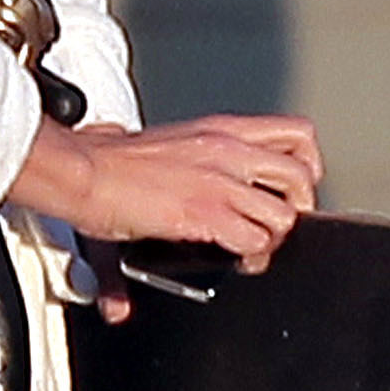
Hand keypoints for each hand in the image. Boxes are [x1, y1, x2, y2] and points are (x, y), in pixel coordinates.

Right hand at [14, 112, 320, 300]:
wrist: (83, 170)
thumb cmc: (109, 162)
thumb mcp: (166, 152)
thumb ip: (188, 172)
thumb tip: (196, 196)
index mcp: (222, 130)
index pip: (297, 135)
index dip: (305, 167)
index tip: (288, 190)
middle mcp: (229, 150)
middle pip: (303, 176)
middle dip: (298, 209)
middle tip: (275, 227)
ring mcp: (220, 181)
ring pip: (285, 215)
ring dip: (273, 239)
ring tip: (252, 250)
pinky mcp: (206, 213)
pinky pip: (255, 241)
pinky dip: (250, 257)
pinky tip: (233, 260)